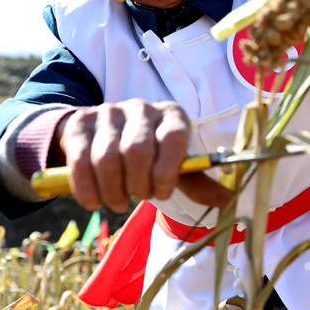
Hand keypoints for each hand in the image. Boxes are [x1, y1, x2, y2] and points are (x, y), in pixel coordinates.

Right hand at [53, 99, 231, 211]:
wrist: (102, 137)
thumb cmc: (149, 156)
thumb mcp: (173, 166)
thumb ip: (197, 181)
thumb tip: (228, 199)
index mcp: (172, 116)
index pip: (175, 138)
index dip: (168, 170)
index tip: (162, 192)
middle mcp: (142, 108)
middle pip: (137, 150)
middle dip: (138, 185)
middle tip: (138, 198)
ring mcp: (108, 112)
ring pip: (107, 158)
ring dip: (113, 191)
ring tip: (118, 202)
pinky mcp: (80, 123)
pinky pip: (80, 161)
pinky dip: (88, 189)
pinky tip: (94, 201)